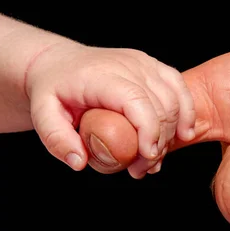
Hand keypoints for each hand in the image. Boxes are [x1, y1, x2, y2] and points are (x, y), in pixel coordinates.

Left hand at [26, 41, 195, 177]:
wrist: (59, 63)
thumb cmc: (52, 90)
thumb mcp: (42, 115)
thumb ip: (57, 140)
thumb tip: (80, 162)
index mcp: (102, 74)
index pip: (137, 100)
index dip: (149, 130)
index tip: (147, 156)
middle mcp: (128, 64)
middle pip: (161, 104)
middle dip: (160, 141)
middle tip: (143, 168)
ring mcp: (144, 62)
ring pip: (175, 98)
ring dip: (174, 131)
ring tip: (156, 157)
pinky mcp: (154, 66)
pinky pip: (180, 88)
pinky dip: (187, 112)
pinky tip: (184, 133)